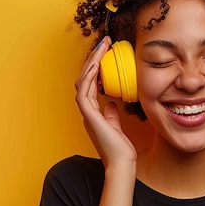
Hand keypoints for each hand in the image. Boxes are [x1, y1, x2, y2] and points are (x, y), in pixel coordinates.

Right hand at [75, 37, 136, 170]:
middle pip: (84, 78)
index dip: (96, 66)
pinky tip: (96, 65)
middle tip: (104, 42)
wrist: (121, 163)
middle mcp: (87, 110)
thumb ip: (112, 114)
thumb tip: (112, 103)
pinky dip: (88, 77)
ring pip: (82, 81)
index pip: (90, 82)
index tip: (106, 52)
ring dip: (91, 62)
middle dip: (93, 58)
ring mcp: (87, 113)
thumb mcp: (116, 125)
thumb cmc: (120, 148)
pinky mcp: (89, 116)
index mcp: (93, 111)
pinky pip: (84, 92)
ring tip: (102, 47)